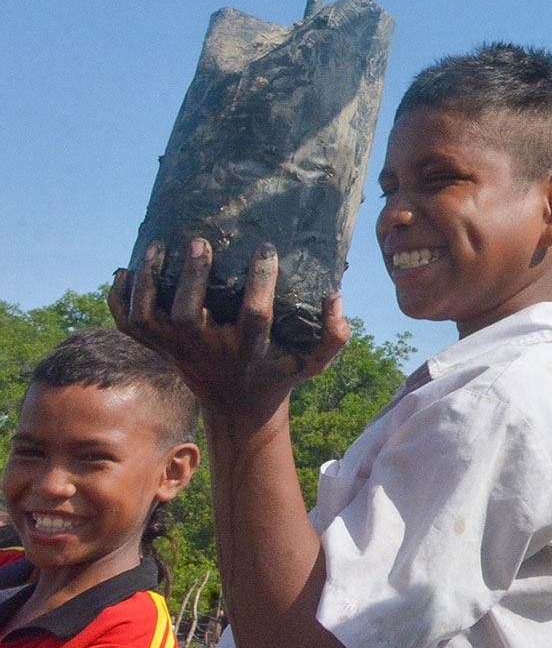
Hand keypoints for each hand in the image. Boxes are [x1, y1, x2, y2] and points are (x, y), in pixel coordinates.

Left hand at [110, 238, 347, 417]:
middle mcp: (206, 351)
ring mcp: (176, 351)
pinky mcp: (158, 348)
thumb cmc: (278, 373)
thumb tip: (335, 296)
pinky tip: (126, 271)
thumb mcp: (313, 362)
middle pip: (188, 315)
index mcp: (246, 351)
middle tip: (201, 241)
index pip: (254, 315)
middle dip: (192, 276)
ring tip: (158, 247)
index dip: (260, 281)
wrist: (235, 406)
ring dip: (149, 281)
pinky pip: (127, 324)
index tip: (266, 248)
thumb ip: (335, 335)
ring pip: (149, 317)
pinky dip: (120, 297)